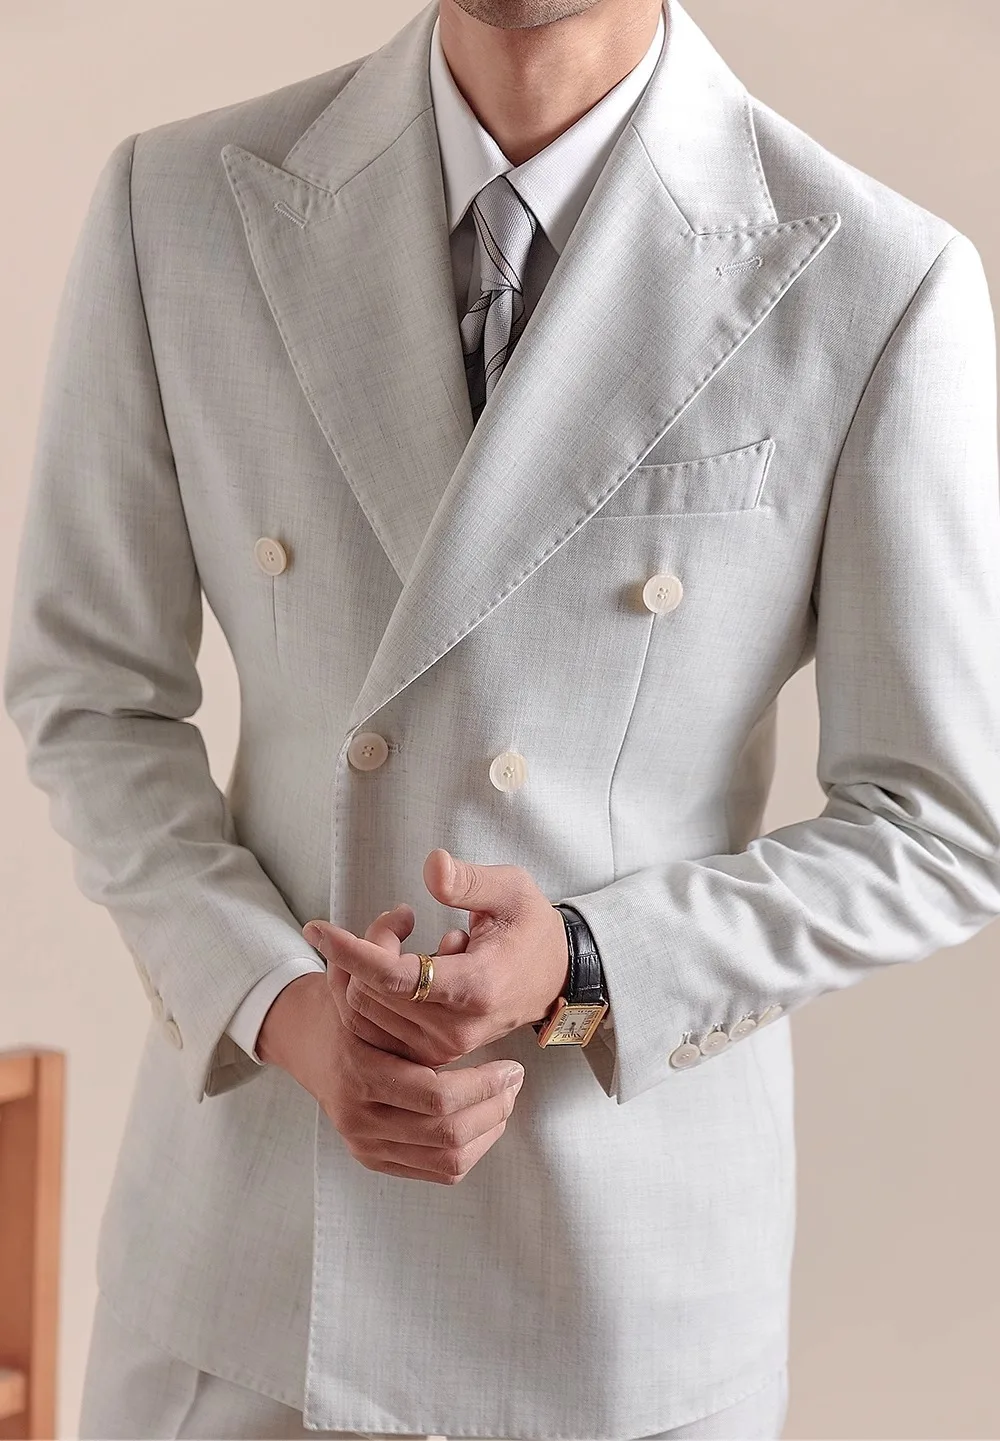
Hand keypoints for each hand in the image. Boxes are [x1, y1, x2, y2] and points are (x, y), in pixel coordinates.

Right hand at [256, 907, 524, 1184]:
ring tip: (508, 1095)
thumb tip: (411, 905)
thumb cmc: (346, 995)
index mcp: (360, 1065)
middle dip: (491, 1106)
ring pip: (447, 1157)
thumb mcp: (360, 955)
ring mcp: (364, 1140)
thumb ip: (383, 936)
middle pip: (445, 1131)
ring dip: (487, 1129)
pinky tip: (487, 1117)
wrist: (307, 1040)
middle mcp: (358, 1111)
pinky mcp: (375, 1158)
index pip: (435, 1094)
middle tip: (517, 1079)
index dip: (483, 1085)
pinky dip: (472, 1149)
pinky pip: (438, 1171)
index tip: (514, 1063)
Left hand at [301, 849, 569, 1068]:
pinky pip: (375, 1026)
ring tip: (411, 941)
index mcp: (476, 986)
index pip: (394, 976)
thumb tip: (433, 867)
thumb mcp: (513, 890)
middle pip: (371, 990)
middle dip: (367, 946)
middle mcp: (455, 1026)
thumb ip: (471, 880)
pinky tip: (407, 968)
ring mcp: (443, 1046)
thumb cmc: (530, 928)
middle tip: (402, 919)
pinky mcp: (433, 1053)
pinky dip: (373, 990)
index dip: (350, 951)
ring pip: (366, 1009)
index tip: (315, 926)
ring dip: (369, 967)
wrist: (554, 978)